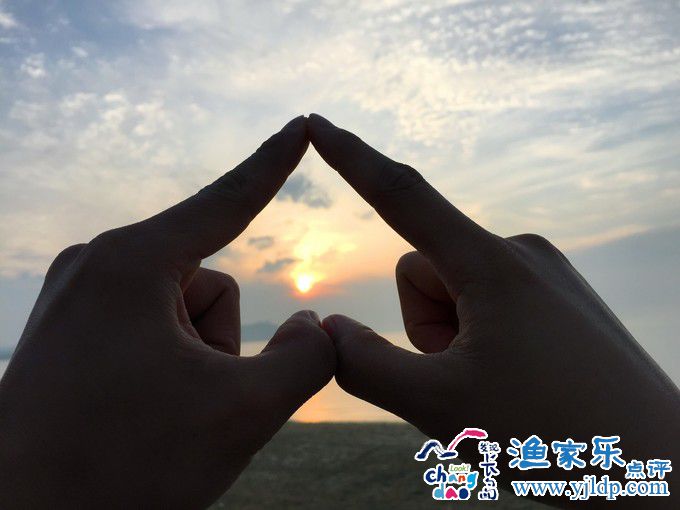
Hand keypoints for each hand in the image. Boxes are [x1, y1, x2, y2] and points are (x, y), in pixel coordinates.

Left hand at [0, 116, 334, 508]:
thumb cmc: (121, 470)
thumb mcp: (241, 414)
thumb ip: (308, 360)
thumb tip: (314, 325)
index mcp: (132, 264)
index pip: (226, 201)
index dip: (272, 164)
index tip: (300, 125)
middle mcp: (98, 266)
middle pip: (210, 288)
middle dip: (220, 348)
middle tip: (188, 407)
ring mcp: (78, 298)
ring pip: (183, 316)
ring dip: (195, 365)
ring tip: (159, 415)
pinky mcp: (70, 329)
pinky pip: (151, 331)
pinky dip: (167, 369)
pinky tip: (139, 413)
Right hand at [308, 114, 678, 507]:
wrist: (662, 470)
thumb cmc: (553, 436)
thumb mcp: (440, 408)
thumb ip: (364, 366)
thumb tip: (328, 330)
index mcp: (490, 266)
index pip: (402, 197)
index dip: (352, 159)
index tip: (316, 124)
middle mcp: (521, 253)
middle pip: (423, 274)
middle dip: (424, 327)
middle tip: (467, 379)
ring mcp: (544, 275)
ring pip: (454, 295)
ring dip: (453, 341)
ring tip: (498, 384)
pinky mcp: (559, 298)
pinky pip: (490, 305)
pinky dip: (482, 341)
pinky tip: (519, 381)